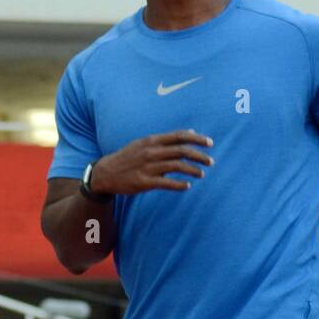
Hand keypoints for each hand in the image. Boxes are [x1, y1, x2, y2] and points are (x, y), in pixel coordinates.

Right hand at [91, 129, 213, 194]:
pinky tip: (188, 186)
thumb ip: (169, 139)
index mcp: (152, 140)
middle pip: (181, 151)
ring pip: (176, 166)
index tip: (210, 143)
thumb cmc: (130, 157)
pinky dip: (179, 184)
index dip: (197, 139)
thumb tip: (191, 132)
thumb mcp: (146, 143)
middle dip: (199, 155)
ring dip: (192, 170)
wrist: (106, 172)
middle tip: (211, 161)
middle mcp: (151, 152)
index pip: (179, 136)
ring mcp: (148, 167)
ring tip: (202, 174)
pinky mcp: (144, 182)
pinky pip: (166, 183)